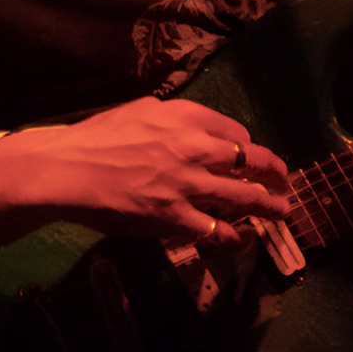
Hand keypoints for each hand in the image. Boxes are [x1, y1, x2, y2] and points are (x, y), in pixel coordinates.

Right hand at [18, 97, 291, 245]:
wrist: (67, 170)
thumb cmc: (94, 138)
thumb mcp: (138, 111)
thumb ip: (170, 118)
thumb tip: (186, 126)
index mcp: (185, 118)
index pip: (235, 132)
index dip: (248, 146)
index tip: (249, 158)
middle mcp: (194, 148)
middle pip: (251, 160)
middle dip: (275, 173)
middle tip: (285, 182)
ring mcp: (187, 185)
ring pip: (243, 196)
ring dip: (268, 206)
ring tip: (282, 212)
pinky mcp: (175, 217)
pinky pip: (216, 230)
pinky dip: (233, 237)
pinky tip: (241, 240)